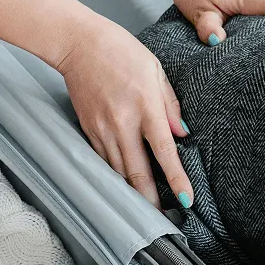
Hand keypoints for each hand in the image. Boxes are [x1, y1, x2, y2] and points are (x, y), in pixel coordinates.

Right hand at [0, 0, 189, 207]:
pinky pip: (104, 159)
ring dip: (132, 192)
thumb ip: (170, 104)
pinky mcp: (88, 129)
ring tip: (145, 208)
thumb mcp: (155, 70)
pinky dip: (115, 174)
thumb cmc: (121, 51)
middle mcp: (122, 123)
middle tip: (161, 220)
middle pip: (137, 172)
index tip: (186, 201)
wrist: (79, 44)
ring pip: (118, 171)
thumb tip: (182, 133)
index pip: (164, 152)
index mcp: (145, 106)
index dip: (176, 180)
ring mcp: (102, 129)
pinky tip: (124, 184)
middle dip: (150, 200)